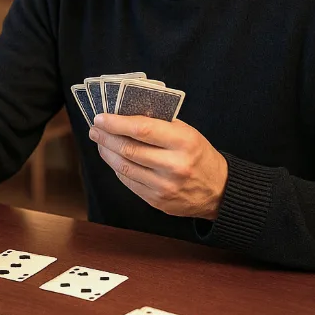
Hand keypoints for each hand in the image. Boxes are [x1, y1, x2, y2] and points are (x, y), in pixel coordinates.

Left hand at [89, 114, 228, 219]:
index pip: (143, 129)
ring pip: (125, 167)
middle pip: (129, 149)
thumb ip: (160, 123)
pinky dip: (117, 168)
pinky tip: (113, 158)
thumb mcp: (188, 133)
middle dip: (106, 137)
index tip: (101, 117)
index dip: (117, 123)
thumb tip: (126, 114)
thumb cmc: (199, 155)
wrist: (219, 191)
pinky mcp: (157, 200)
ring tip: (100, 142)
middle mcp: (174, 165)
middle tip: (95, 129)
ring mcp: (164, 186)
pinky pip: (129, 182)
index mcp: (183, 142)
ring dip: (107, 153)